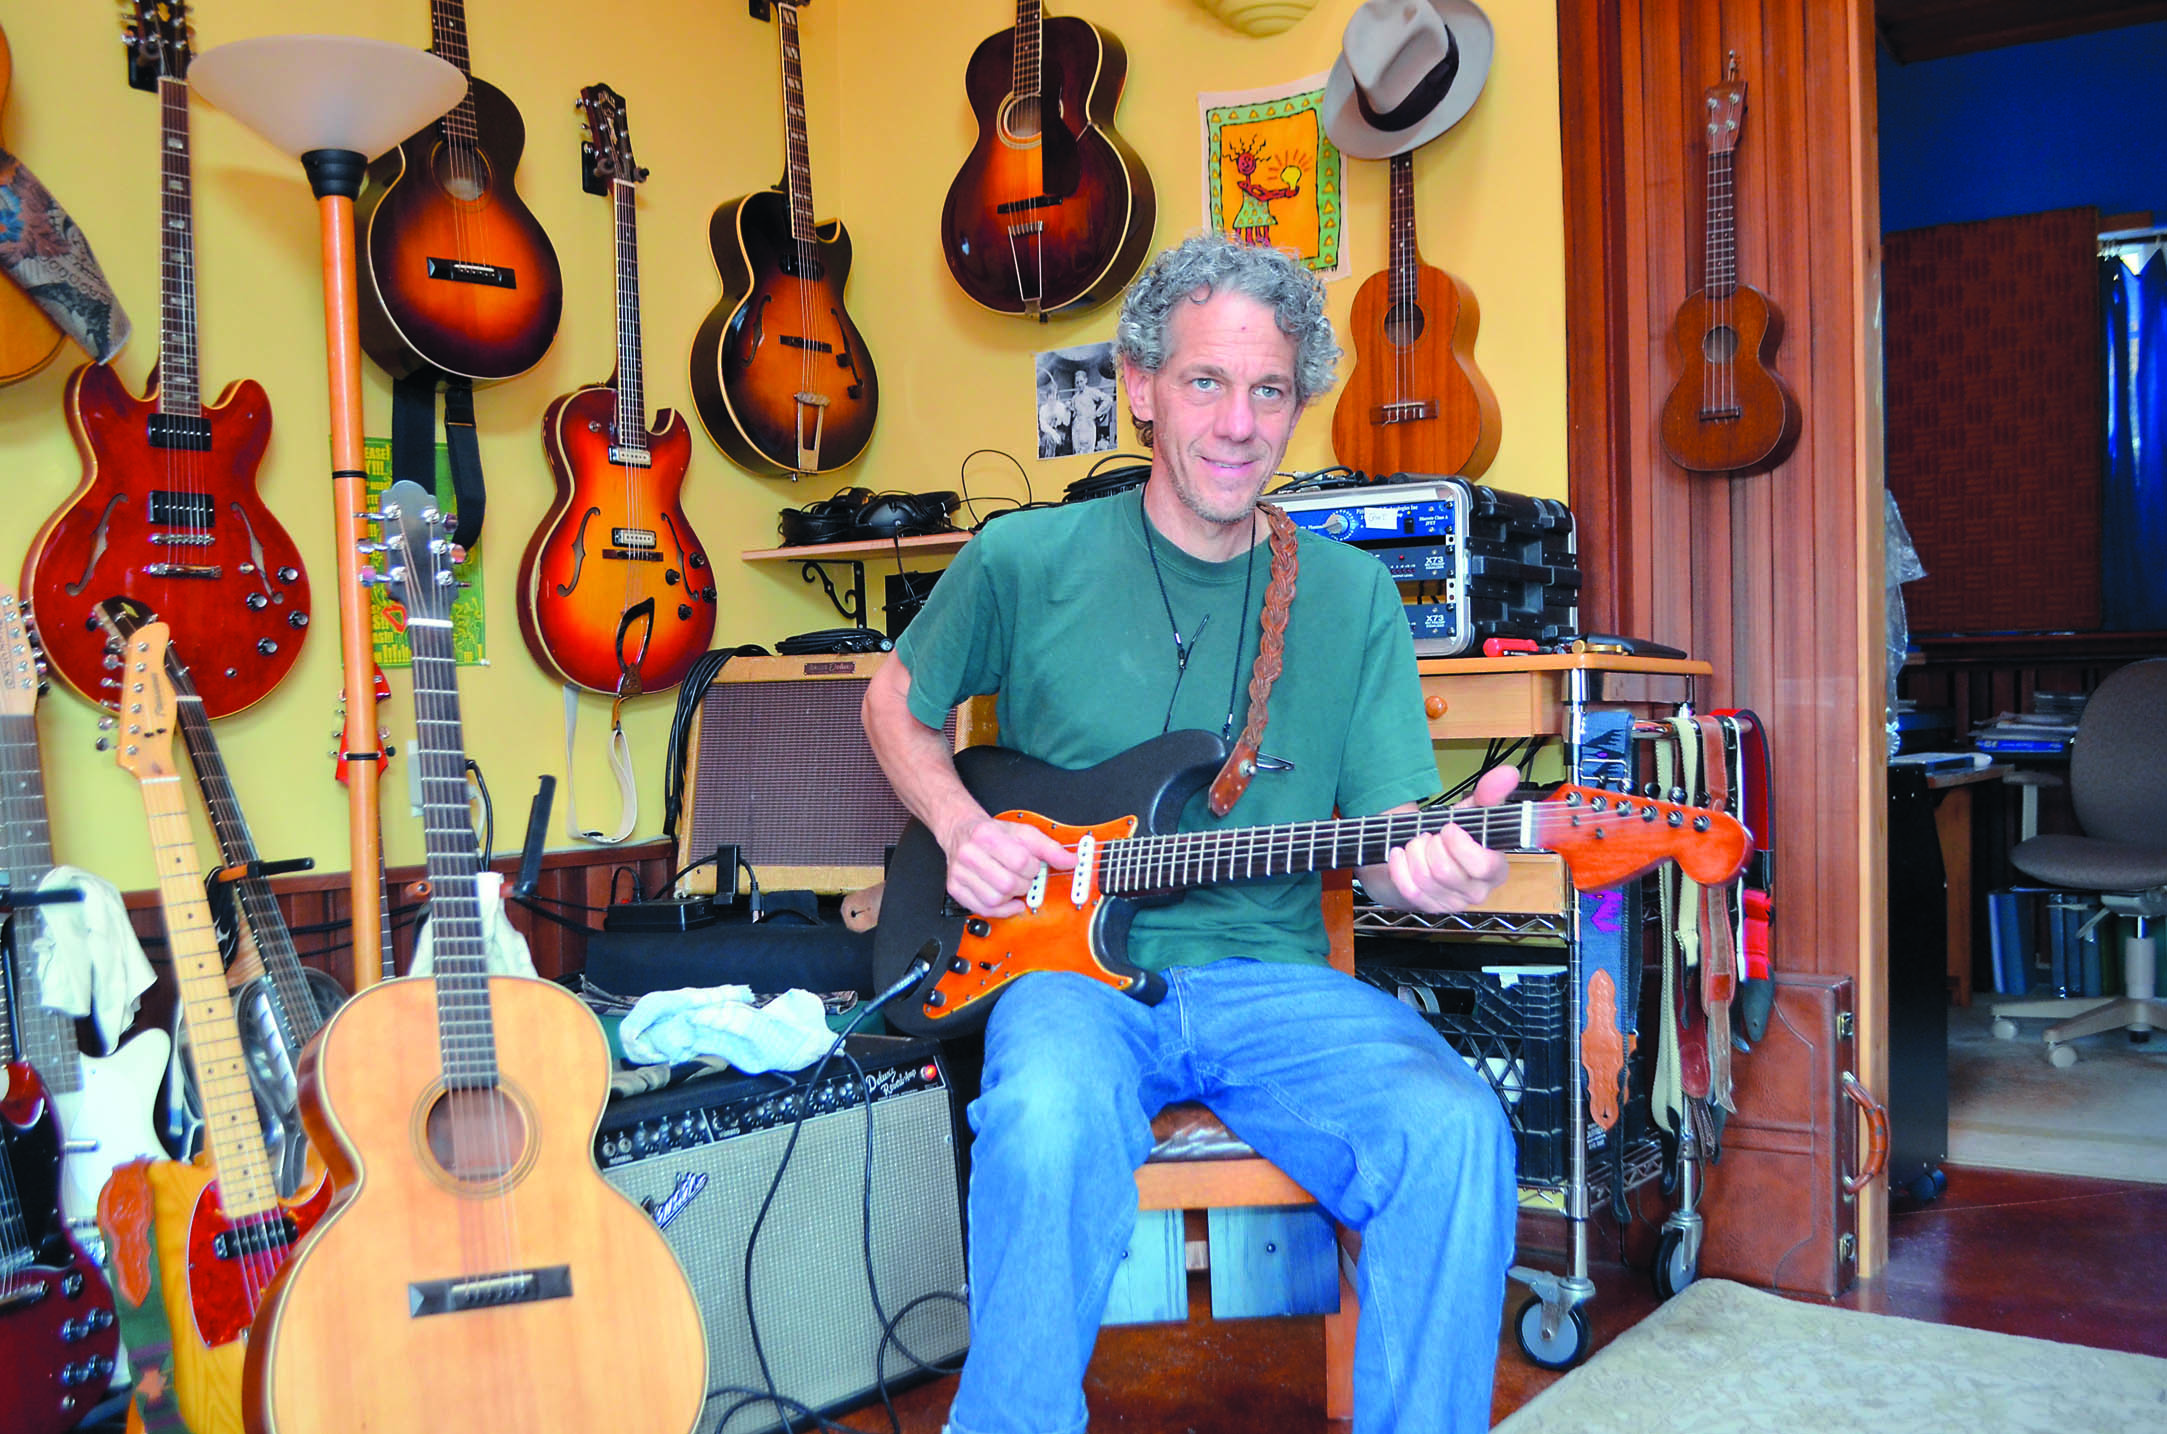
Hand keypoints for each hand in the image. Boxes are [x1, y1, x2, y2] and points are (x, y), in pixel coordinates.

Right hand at [941, 813, 1076, 917]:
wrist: (961, 832)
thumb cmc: (993, 834)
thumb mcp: (1024, 833)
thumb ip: (1049, 848)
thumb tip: (1071, 861)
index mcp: (986, 835)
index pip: (1020, 862)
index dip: (1032, 868)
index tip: (1032, 866)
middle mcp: (969, 854)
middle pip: (1008, 884)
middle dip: (1023, 884)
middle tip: (1023, 877)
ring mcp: (959, 873)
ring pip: (995, 900)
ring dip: (1011, 897)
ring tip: (1011, 885)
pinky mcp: (955, 888)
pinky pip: (982, 909)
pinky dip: (1000, 910)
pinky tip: (1007, 900)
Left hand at [1375, 765, 1518, 914]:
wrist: (1423, 856)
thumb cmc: (1452, 837)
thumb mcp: (1470, 813)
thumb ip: (1489, 794)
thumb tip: (1508, 773)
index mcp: (1496, 869)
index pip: (1483, 866)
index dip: (1460, 844)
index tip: (1448, 827)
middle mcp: (1477, 892)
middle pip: (1445, 870)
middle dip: (1430, 844)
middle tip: (1430, 834)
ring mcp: (1451, 903)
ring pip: (1424, 877)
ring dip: (1414, 851)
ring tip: (1417, 842)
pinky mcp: (1427, 907)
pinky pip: (1408, 887)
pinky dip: (1398, 865)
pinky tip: (1400, 854)